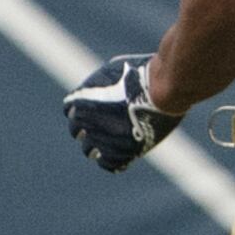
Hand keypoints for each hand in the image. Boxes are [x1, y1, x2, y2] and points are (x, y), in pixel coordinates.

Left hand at [65, 54, 174, 172]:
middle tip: (103, 125)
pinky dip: (111, 160)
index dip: (82, 110)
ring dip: (96, 146)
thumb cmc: (142, 73)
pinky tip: (121, 153)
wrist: (164, 88)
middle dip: (86, 129)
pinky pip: (110, 164)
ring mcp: (105, 139)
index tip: (93, 110)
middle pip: (77, 132)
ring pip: (90, 150)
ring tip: (111, 141)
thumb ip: (100, 84)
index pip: (70, 110)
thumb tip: (100, 90)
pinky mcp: (125, 152)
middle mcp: (88, 123)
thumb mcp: (113, 69)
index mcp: (81, 102)